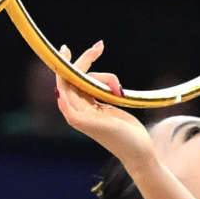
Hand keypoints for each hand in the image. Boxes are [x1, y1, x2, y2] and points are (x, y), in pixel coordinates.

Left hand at [49, 41, 150, 157]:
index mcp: (75, 114)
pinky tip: (118, 88)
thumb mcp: (98, 128)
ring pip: (92, 80)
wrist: (139, 152)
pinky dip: (109, 83)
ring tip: (121, 91)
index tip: (67, 48)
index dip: (64, 66)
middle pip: (78, 78)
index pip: (64, 83)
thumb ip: (77, 116)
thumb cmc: (121, 141)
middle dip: (88, 63)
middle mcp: (79, 109)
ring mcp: (91, 107)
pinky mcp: (102, 106)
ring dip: (107, 78)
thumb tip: (60, 97)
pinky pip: (100, 86)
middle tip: (100, 46)